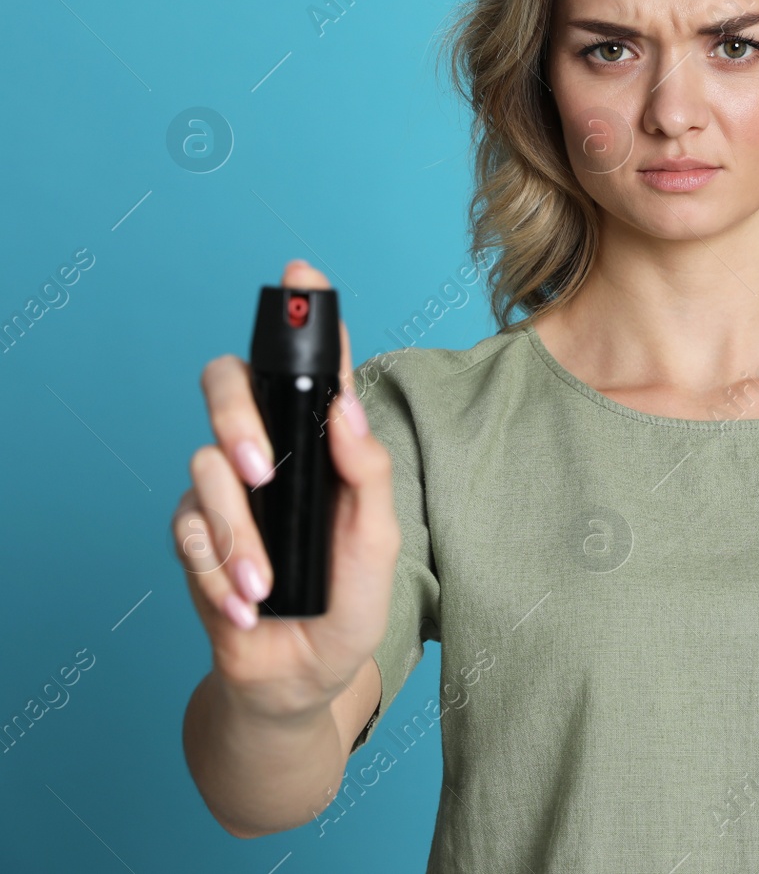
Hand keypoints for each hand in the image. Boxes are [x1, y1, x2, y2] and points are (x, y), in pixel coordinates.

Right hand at [172, 259, 400, 720]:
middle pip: (227, 387)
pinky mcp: (194, 535)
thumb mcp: (377, 543)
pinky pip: (188, 530)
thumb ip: (366, 474)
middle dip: (237, 417)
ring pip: (205, 468)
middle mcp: (270, 453)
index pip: (313, 370)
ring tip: (267, 585)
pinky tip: (246, 603)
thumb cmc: (347, 604)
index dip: (306, 318)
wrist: (300, 677)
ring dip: (239, 535)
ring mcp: (226, 491)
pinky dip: (219, 572)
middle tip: (261, 467)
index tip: (303, 274)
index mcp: (322, 445)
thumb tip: (344, 409)